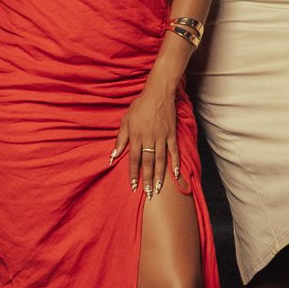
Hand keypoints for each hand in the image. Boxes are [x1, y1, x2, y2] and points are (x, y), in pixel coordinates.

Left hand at [111, 80, 180, 197]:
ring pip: (161, 160)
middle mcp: (149, 139)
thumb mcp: (125, 121)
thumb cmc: (139, 106)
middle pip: (148, 163)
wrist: (158, 93)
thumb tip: (113, 156)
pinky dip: (175, 162)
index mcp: (136, 137)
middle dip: (147, 179)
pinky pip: (174, 151)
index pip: (134, 159)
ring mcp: (161, 137)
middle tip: (148, 194)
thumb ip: (120, 139)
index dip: (133, 174)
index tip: (133, 187)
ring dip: (160, 175)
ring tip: (159, 189)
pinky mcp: (171, 134)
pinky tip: (175, 174)